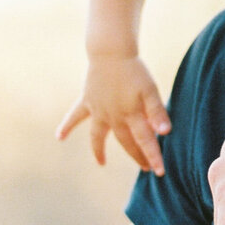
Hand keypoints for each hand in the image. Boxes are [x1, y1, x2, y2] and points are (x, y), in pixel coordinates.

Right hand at [56, 55, 170, 176]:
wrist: (110, 52)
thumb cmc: (134, 70)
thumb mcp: (150, 89)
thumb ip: (157, 111)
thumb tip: (165, 132)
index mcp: (131, 114)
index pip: (145, 140)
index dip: (153, 156)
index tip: (160, 172)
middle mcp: (113, 116)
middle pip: (126, 142)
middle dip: (137, 156)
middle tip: (146, 168)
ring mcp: (98, 110)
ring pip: (98, 136)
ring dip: (99, 150)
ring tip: (101, 164)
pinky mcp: (87, 101)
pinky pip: (75, 116)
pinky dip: (67, 126)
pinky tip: (59, 137)